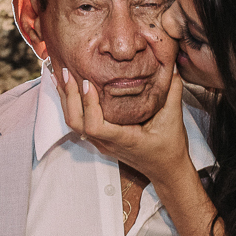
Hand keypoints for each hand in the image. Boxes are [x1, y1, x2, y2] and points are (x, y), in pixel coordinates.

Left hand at [52, 61, 190, 184]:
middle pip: (77, 123)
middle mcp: (108, 142)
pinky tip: (70, 89)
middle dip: (69, 96)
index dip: (87, 104)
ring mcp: (102, 142)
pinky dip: (72, 104)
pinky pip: (80, 122)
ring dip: (66, 99)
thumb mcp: (173, 118)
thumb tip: (171, 66)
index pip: (95, 126)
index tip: (88, 82)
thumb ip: (172, 91)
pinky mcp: (101, 139)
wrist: (166, 169)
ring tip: (61, 76)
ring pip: (75, 123)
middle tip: (67, 71)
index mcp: (123, 139)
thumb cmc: (170, 147)